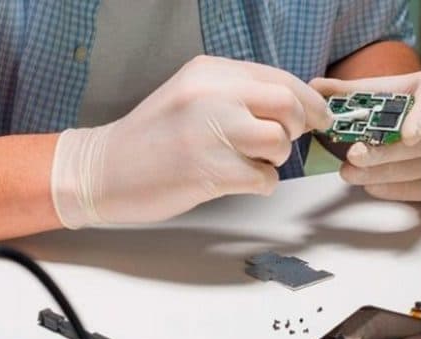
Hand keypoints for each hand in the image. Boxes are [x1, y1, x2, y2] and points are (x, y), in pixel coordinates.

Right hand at [51, 56, 332, 227]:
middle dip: (297, 127)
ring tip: (249, 162)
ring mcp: (209, 133)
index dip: (309, 100)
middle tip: (283, 142)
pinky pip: (263, 178)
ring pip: (279, 142)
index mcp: (209, 72)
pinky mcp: (208, 171)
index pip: (279, 78)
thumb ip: (238, 93)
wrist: (103, 170)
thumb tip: (295, 105)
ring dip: (276, 159)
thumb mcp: (192, 95)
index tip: (318, 117)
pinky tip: (236, 181)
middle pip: (287, 105)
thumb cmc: (153, 138)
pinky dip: (259, 184)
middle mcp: (211, 95)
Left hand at [310, 70, 420, 201]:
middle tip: (354, 158)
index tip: (408, 136)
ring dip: (387, 175)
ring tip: (355, 174)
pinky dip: (399, 190)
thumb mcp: (381, 91)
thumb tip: (316, 87)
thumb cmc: (403, 103)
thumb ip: (350, 91)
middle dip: (388, 154)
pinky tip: (374, 185)